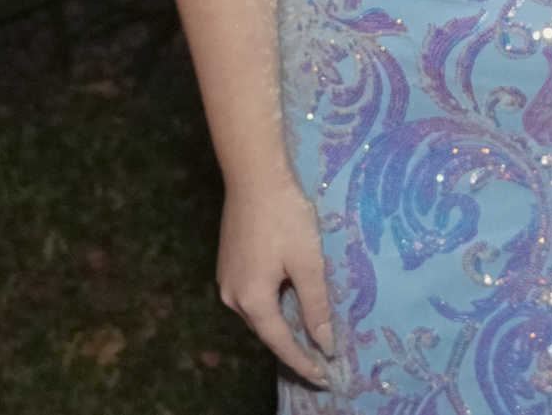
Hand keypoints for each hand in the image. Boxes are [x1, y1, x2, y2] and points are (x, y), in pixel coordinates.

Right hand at [217, 174, 336, 384]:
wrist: (253, 175)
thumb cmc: (285, 217)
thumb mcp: (307, 263)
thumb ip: (315, 306)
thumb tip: (324, 342)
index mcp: (252, 300)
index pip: (280, 342)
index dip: (303, 361)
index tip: (323, 376)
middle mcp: (233, 296)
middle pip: (266, 329)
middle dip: (293, 344)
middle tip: (320, 357)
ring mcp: (226, 278)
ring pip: (259, 311)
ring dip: (282, 321)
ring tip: (308, 331)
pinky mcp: (228, 263)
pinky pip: (253, 294)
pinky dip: (272, 302)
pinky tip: (289, 298)